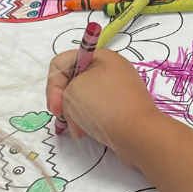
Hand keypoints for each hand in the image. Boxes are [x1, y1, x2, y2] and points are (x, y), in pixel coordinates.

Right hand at [46, 49, 162, 167]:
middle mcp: (110, 69)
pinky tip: (86, 132)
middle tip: (64, 117)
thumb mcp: (72, 92)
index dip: (52, 85)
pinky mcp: (121, 107)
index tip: (56, 108)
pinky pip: (95, 109)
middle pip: (72, 80)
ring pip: (82, 97)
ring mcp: (117, 89)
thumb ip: (62, 90)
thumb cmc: (105, 107)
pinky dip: (87, 120)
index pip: (61, 63)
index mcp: (101, 56)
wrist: (140, 135)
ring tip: (78, 129)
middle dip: (63, 101)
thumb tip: (73, 102)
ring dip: (74, 113)